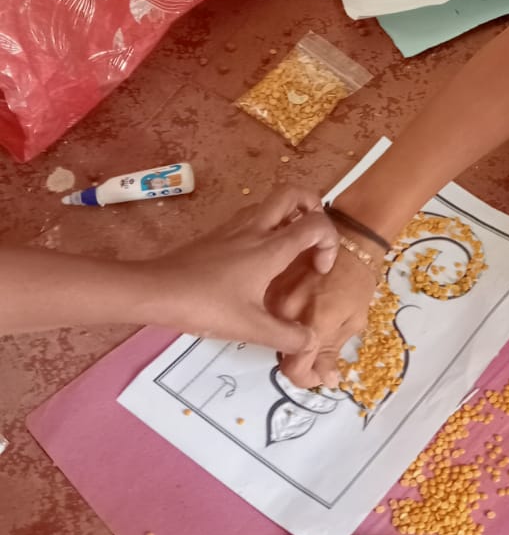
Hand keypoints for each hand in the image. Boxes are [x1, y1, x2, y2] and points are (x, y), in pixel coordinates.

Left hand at [151, 186, 337, 353]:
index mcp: (270, 249)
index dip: (329, 241)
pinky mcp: (217, 233)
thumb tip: (311, 341)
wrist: (154, 290)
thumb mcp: (250, 329)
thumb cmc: (205, 305)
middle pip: (292, 193)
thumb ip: (287, 337)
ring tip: (289, 245)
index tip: (319, 269)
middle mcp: (255, 229)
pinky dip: (265, 224)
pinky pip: (250, 215)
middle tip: (313, 234)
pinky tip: (257, 256)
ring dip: (288, 214)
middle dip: (312, 205)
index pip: (316, 225)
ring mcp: (233, 227)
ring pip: (269, 202)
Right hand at [272, 237, 379, 388]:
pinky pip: (267, 313)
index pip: (294, 371)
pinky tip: (297, 313)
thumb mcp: (353, 320)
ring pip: (273, 333)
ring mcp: (271, 298)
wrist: (346, 239)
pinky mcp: (266, 284)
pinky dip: (281, 319)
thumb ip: (333, 352)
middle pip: (282, 353)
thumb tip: (327, 380)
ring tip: (309, 331)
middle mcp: (283, 315)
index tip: (321, 374)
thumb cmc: (357, 280)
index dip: (308, 378)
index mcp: (311, 326)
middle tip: (317, 353)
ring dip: (289, 338)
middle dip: (299, 358)